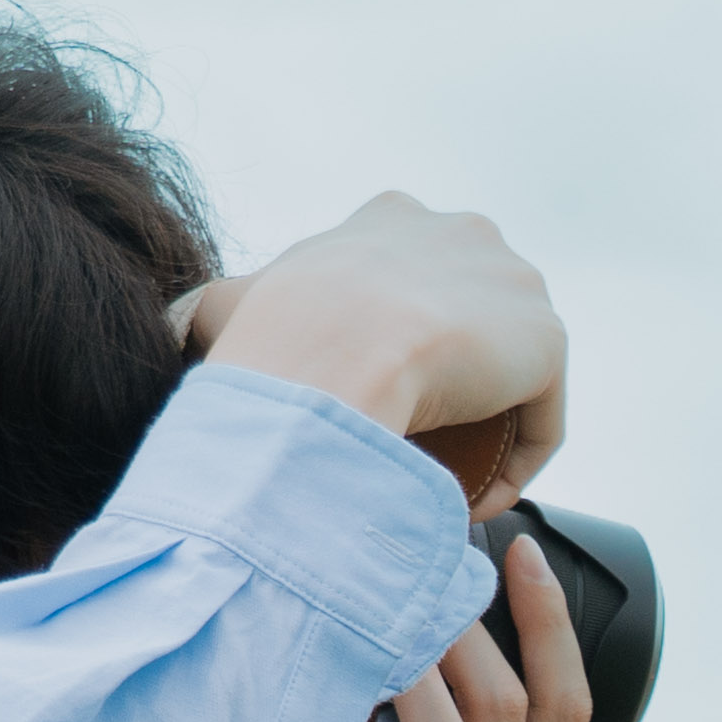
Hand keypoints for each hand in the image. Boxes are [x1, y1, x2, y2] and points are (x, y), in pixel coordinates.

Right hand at [174, 193, 562, 503]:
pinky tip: (470, 503)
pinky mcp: (547, 339)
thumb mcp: (229, 304)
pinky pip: (539, 420)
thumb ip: (212, 311)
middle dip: (448, 387)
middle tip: (409, 450)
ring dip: (483, 434)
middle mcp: (465, 233)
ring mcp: (514, 283)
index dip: (395, 351)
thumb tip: (173, 329)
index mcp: (395, 217)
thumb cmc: (274, 335)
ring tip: (439, 485)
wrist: (332, 351)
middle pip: (470, 326)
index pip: (413, 286)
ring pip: (507, 376)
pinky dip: (511, 469)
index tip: (371, 406)